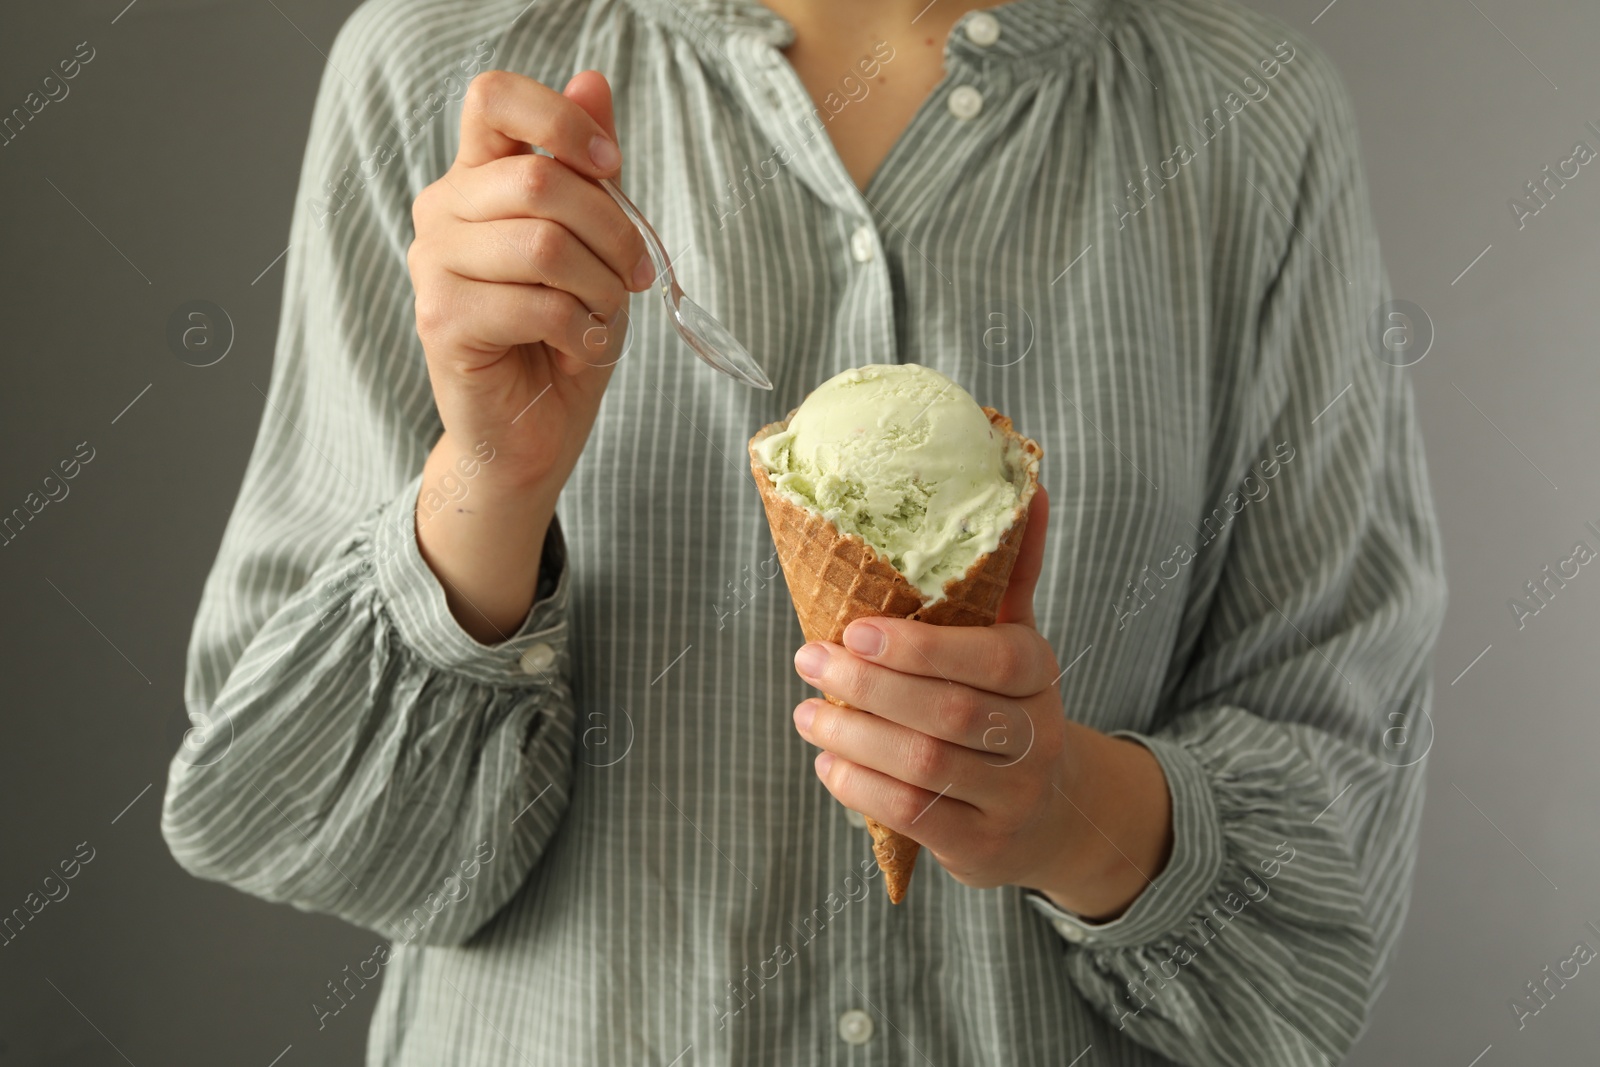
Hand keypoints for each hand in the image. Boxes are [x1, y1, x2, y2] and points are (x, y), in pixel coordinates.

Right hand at [407, 70, 649, 640]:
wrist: (532, 430)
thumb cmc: (562, 332)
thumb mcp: (594, 244)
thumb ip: (589, 169)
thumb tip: (593, 80)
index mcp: (476, 177)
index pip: (494, 97)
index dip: (561, 119)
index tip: (612, 167)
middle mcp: (442, 211)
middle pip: (537, 176)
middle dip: (613, 229)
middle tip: (638, 277)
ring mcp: (433, 265)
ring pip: (543, 242)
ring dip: (600, 286)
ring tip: (603, 316)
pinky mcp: (440, 320)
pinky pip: (536, 303)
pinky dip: (579, 328)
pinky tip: (576, 345)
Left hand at [790, 489, 1173, 918]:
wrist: (1052, 815)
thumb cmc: (1009, 706)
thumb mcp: (1014, 639)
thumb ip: (1010, 572)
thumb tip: (1027, 485)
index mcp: (1038, 673)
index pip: (990, 659)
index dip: (919, 648)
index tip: (853, 630)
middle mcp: (1035, 737)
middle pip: (948, 712)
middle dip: (868, 687)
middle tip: (808, 660)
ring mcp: (1010, 797)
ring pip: (924, 765)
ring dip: (852, 736)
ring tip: (806, 712)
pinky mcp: (981, 846)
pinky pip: (912, 816)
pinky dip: (859, 786)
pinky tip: (827, 761)